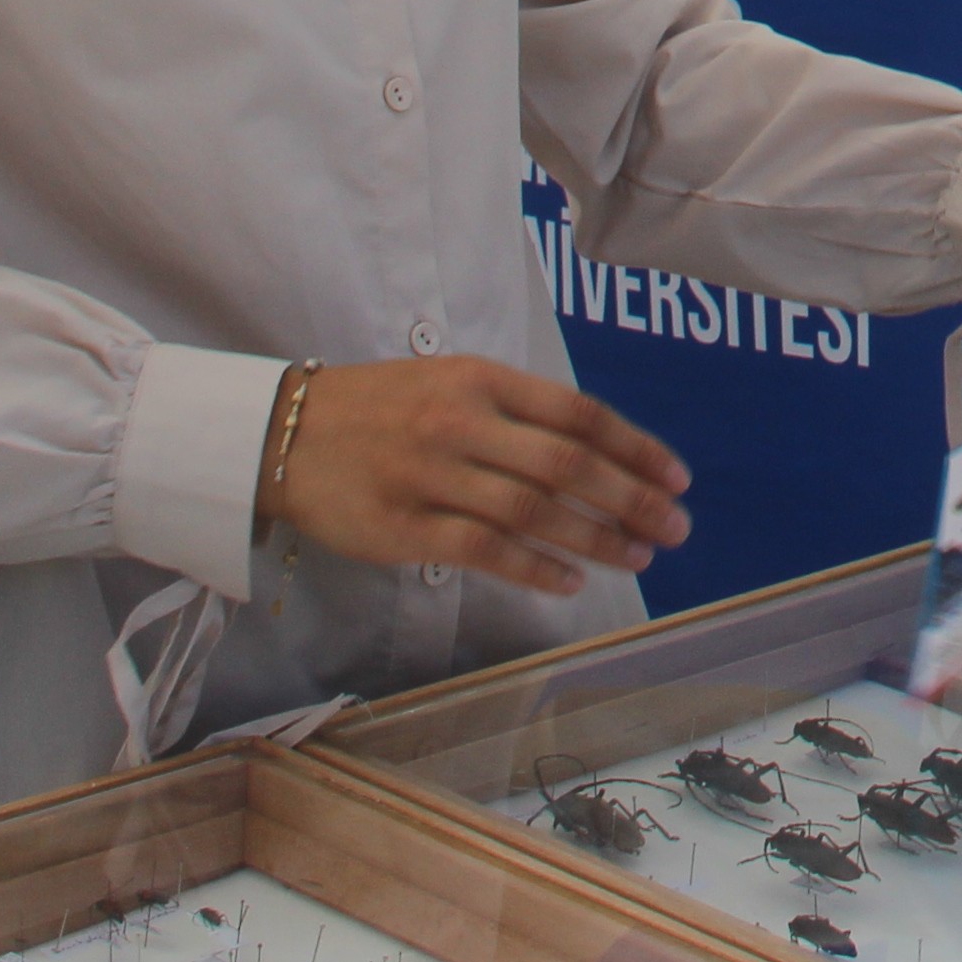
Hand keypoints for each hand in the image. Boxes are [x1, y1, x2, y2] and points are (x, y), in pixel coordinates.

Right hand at [267, 354, 689, 595]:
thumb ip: (516, 411)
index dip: (636, 447)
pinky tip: (571, 581)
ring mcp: (431, 476)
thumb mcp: (450, 382)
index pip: (578, 413)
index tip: (677, 478)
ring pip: (533, 511)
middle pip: (568, 464)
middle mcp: (462, 423)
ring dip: (595, 538)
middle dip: (633, 498)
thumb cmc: (382, 407)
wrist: (285, 432)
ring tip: (637, 556)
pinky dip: (535, 568)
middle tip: (675, 527)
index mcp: (481, 379)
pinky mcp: (403, 527)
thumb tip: (597, 453)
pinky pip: (484, 550)